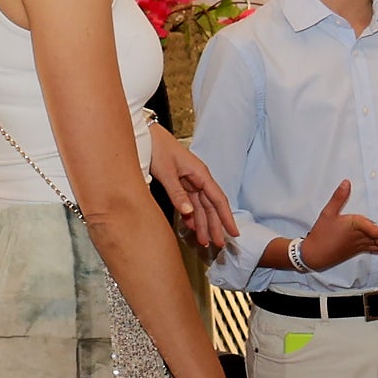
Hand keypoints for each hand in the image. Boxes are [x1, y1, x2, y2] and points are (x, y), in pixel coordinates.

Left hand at [147, 125, 235, 250]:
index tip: (233, 233)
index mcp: (200, 174)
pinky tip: (192, 227)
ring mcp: (190, 181)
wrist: (143, 133)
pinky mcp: (180, 183)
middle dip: (215, 226)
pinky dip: (190, 215)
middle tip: (218, 244)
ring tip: (204, 241)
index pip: (218, 200)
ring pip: (200, 207)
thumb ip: (177, 193)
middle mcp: (198, 179)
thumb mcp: (166, 171)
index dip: (226, 217)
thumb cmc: (156, 147)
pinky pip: (189, 202)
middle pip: (211, 206)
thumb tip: (189, 213)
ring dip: (202, 224)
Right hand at [294, 179, 377, 270]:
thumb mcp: (327, 213)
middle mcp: (360, 237)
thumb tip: (346, 181)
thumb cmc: (321, 232)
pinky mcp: (360, 250)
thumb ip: (338, 197)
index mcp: (353, 226)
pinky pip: (376, 249)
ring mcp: (361, 245)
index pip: (370, 230)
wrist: (315, 254)